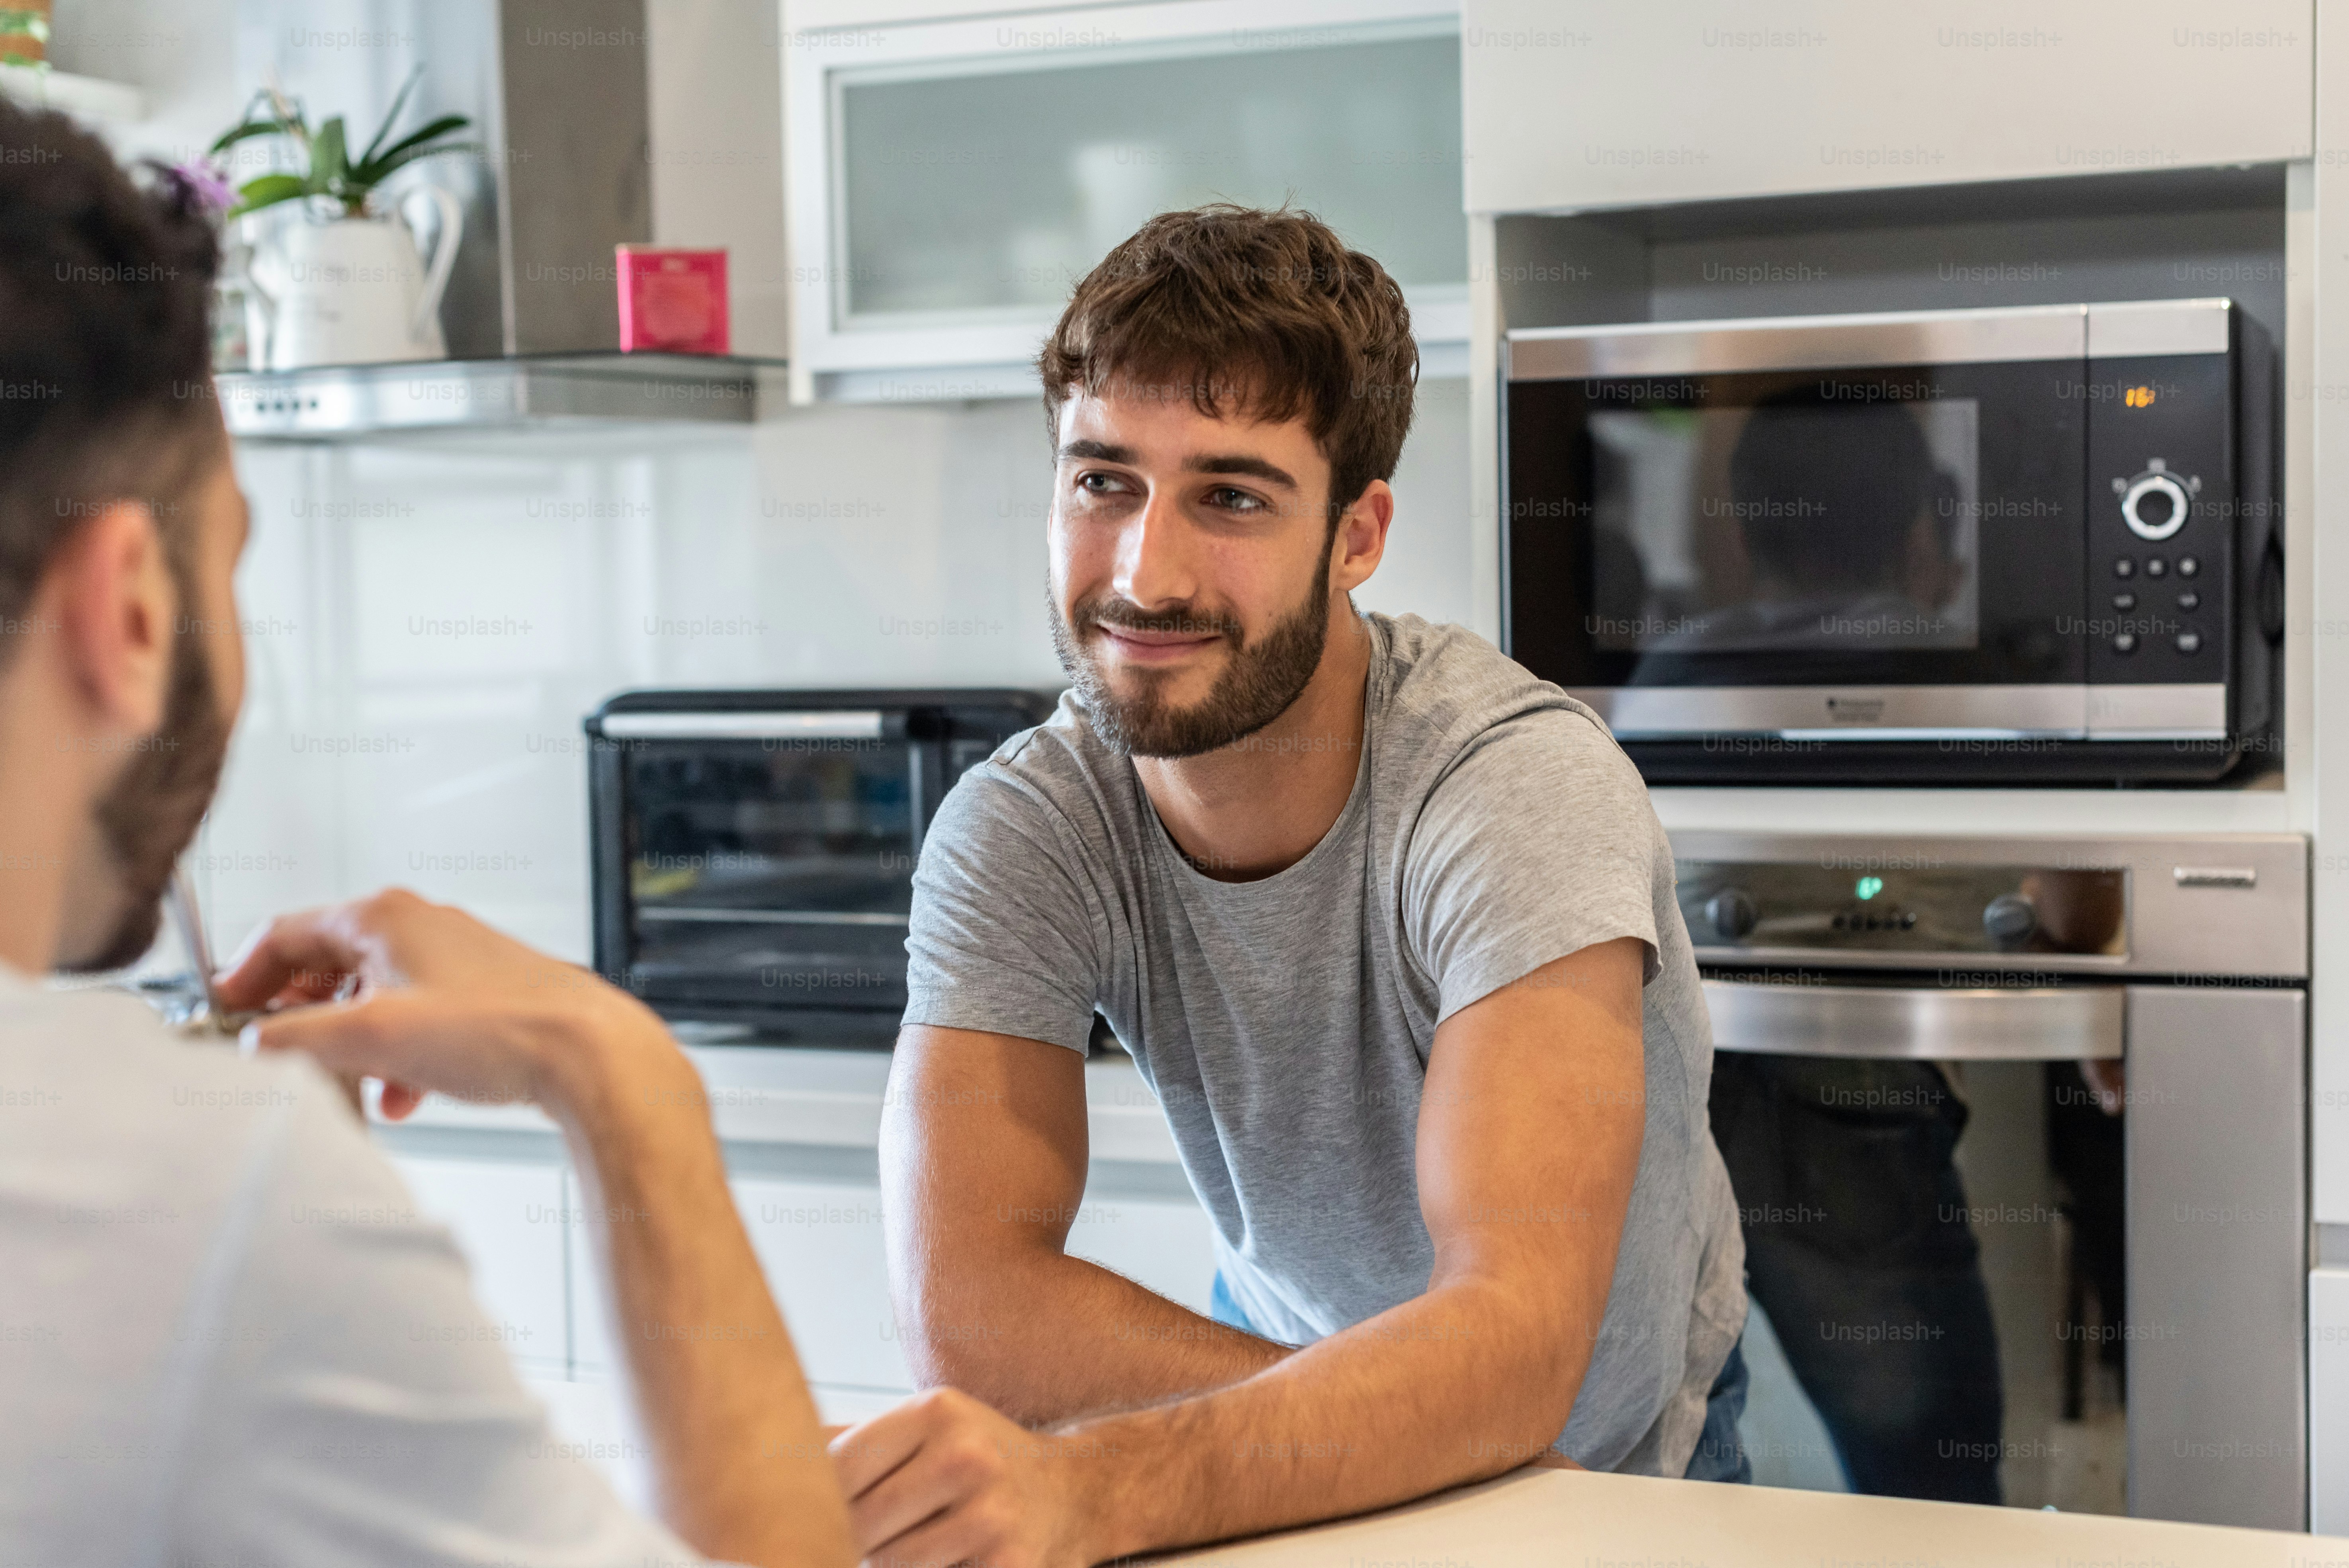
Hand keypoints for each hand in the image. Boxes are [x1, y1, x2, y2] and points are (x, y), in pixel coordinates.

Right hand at [212, 888, 672, 1123]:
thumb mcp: (369, 1036)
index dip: (245, 976)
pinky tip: (404, 1097)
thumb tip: (257, 1046)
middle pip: (330, 967)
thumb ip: (296, 1039)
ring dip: (353, 1046)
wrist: (588, 1054)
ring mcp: (456, 961)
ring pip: (375, 1001)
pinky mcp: (484, 997)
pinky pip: (418, 1024)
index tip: (226, 1015)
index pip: (286, 934)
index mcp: (384, 918)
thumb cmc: (497, 1029)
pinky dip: (398, 1058)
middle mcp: (421, 927)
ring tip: (350, 1087)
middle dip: (302, 1018)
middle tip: (282, 1058)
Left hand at [832, 1388, 1105, 1567]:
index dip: (813, 1496)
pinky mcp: (1008, 1566)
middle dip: (848, 1537)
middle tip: (858, 1533)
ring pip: (889, 1563)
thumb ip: (859, 1441)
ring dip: (887, 1562)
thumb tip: (772, 1452)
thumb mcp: (931, 1426)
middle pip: (858, 1522)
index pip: (838, 1465)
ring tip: (907, 1542)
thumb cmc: (984, 1457)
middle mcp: (966, 1457)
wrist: (1080, 1490)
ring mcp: (989, 1516)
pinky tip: (945, 1555)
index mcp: (938, 1412)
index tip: (806, 1509)